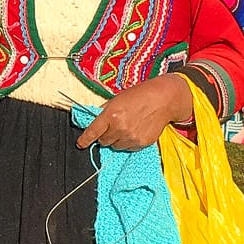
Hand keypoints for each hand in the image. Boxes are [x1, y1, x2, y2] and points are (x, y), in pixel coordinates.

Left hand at [76, 75, 194, 151]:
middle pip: (103, 141)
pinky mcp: (141, 143)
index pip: (93, 132)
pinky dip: (129, 142)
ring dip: (117, 139)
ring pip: (115, 146)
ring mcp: (131, 137)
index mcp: (111, 114)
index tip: (80, 144)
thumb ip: (105, 112)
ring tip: (127, 126)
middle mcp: (120, 128)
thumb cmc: (140, 95)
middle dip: (105, 135)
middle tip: (114, 126)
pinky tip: (136, 130)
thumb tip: (96, 122)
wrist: (163, 100)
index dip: (85, 140)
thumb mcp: (117, 99)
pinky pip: (128, 148)